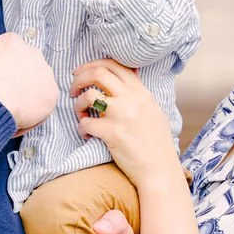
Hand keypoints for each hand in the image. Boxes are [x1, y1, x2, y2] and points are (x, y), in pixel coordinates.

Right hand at [0, 33, 56, 132]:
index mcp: (12, 41)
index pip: (14, 56)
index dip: (6, 73)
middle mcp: (32, 52)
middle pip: (29, 70)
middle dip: (20, 84)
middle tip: (5, 101)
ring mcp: (45, 72)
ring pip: (37, 89)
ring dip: (26, 101)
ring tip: (7, 114)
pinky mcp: (52, 93)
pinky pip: (42, 109)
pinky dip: (30, 119)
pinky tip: (14, 123)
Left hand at [72, 58, 177, 186]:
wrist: (160, 169)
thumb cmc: (156, 142)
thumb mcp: (153, 109)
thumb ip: (139, 92)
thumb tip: (131, 73)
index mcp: (141, 92)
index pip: (115, 65)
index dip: (93, 64)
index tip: (82, 72)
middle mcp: (132, 99)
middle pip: (98, 73)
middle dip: (80, 78)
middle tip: (74, 89)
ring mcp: (122, 115)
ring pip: (89, 95)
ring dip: (78, 104)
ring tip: (81, 114)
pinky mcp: (112, 133)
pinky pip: (85, 123)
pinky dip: (81, 128)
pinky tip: (86, 134)